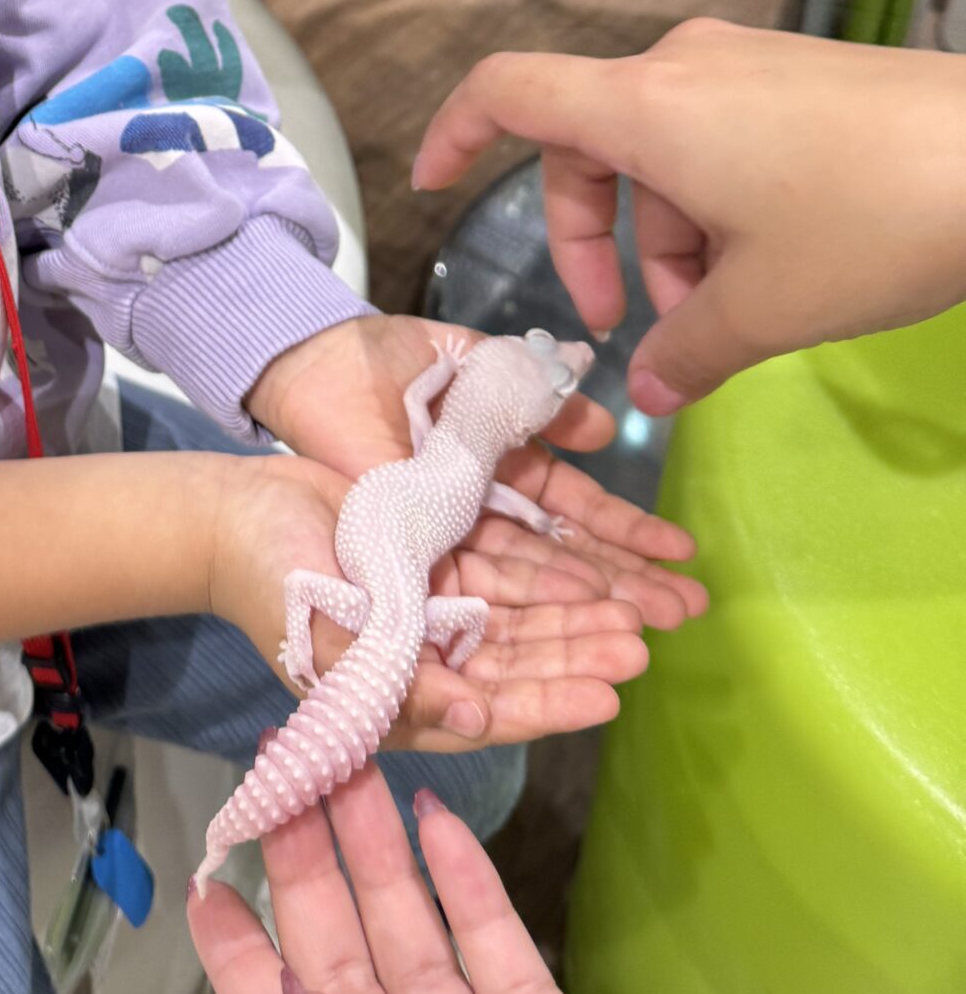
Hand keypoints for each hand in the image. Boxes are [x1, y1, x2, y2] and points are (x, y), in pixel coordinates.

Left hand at [189, 761, 748, 993]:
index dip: (245, 968)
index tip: (210, 880)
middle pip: (350, 987)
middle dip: (314, 881)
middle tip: (286, 778)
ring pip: (427, 965)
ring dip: (387, 869)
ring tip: (353, 774)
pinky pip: (516, 979)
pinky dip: (478, 900)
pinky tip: (443, 829)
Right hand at [208, 453, 651, 756]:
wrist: (234, 516)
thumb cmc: (269, 588)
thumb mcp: (330, 644)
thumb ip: (400, 684)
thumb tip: (476, 719)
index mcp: (404, 696)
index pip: (491, 708)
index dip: (550, 703)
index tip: (609, 698)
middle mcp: (430, 659)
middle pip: (520, 661)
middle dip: (579, 656)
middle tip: (641, 646)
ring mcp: (436, 607)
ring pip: (523, 617)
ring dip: (577, 616)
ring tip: (638, 608)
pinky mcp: (436, 560)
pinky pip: (505, 570)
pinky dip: (548, 573)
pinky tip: (593, 569)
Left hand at [247, 316, 705, 634]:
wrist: (303, 364)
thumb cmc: (377, 359)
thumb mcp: (470, 363)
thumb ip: (531, 393)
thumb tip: (600, 427)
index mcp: (495, 467)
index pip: (573, 509)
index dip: (625, 533)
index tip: (681, 553)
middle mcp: (477, 514)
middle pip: (563, 558)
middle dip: (627, 585)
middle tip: (689, 609)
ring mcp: (444, 540)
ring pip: (530, 583)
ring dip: (590, 609)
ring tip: (648, 635)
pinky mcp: (408, 559)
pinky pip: (474, 592)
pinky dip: (527, 607)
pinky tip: (579, 622)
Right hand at [412, 20, 965, 412]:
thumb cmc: (875, 218)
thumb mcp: (767, 308)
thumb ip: (684, 350)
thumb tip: (651, 389)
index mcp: (645, 108)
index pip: (507, 94)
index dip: (453, 136)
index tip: (431, 185)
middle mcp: (681, 69)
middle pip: (588, 146)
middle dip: (596, 244)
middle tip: (625, 326)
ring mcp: (745, 67)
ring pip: (661, 154)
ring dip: (670, 239)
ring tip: (730, 317)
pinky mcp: (798, 77)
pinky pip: (717, 138)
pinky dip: (717, 207)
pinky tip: (775, 270)